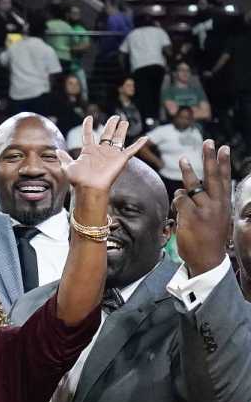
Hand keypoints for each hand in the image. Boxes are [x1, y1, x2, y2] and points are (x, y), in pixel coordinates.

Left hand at [60, 115, 147, 198]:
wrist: (89, 187)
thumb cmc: (79, 179)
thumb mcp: (67, 166)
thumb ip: (64, 158)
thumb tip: (56, 150)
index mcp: (88, 151)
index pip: (88, 135)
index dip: (88, 126)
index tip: (89, 117)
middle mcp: (101, 151)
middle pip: (107, 134)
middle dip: (110, 125)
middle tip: (114, 117)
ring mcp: (112, 154)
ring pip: (118, 138)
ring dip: (121, 130)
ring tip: (124, 121)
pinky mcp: (121, 158)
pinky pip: (132, 150)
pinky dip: (139, 144)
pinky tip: (145, 137)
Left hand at [172, 140, 233, 275]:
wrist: (208, 260)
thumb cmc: (210, 238)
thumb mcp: (215, 218)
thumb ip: (206, 202)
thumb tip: (186, 188)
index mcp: (224, 204)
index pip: (225, 179)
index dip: (224, 163)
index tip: (224, 147)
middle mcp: (217, 205)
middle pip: (213, 177)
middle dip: (210, 158)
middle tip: (208, 142)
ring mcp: (205, 210)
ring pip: (192, 186)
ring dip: (187, 172)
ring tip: (183, 159)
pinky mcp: (192, 216)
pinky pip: (180, 200)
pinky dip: (177, 200)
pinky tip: (178, 206)